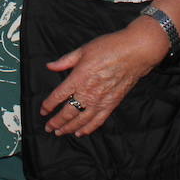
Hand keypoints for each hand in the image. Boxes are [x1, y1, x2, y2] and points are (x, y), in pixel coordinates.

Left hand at [39, 22, 166, 137]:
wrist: (135, 52)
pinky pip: (97, 121)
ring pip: (81, 120)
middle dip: (56, 122)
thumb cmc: (110, 47)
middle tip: (49, 127)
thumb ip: (65, 61)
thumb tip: (50, 66)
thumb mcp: (83, 50)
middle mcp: (88, 92)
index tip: (43, 110)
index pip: (58, 96)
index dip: (48, 105)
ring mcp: (101, 100)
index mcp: (78, 78)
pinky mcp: (112, 104)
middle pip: (68, 112)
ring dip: (69, 128)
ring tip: (60, 132)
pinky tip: (81, 132)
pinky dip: (88, 129)